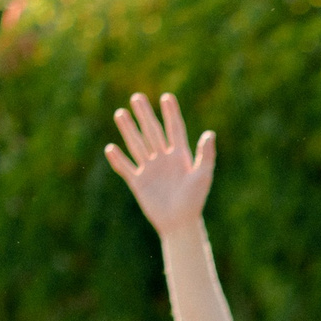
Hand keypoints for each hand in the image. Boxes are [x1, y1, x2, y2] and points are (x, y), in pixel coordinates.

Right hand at [105, 92, 215, 236]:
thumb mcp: (203, 177)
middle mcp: (164, 159)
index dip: (171, 114)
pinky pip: (126, 168)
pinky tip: (111, 148)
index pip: (175, 130)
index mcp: (180, 156)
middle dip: (145, 115)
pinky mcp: (138, 182)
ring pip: (137, 145)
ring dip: (129, 130)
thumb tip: (210, 134)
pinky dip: (118, 159)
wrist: (180, 224)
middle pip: (152, 132)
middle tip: (136, 97)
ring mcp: (150, 169)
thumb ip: (206, 155)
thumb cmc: (195, 201)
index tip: (167, 97)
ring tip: (120, 113)